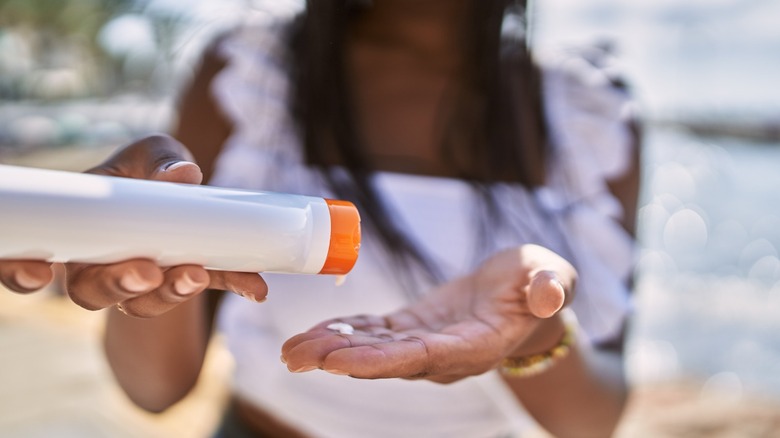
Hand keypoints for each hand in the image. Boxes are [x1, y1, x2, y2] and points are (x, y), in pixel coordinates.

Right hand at [0, 134, 267, 315]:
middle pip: (90, 292)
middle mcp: (99, 265)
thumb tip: (184, 174)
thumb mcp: (149, 154)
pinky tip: (255, 287)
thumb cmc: (147, 171)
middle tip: (144, 275)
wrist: (182, 195)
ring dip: (170, 293)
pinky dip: (231, 284)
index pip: (27, 258)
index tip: (37, 271)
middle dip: (116, 286)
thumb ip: (159, 158)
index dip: (20, 271)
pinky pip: (204, 287)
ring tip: (195, 275)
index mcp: (74, 231)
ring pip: (144, 302)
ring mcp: (143, 280)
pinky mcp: (187, 282)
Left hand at [281, 244, 576, 382]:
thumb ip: (550, 287)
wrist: (526, 295)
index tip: (339, 361)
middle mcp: (444, 355)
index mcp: (474, 346)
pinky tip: (312, 333)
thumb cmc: (540, 283)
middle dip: (339, 358)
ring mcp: (425, 344)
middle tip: (294, 356)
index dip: (379, 360)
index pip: (421, 357)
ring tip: (290, 349)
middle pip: (385, 361)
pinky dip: (344, 331)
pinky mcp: (414, 328)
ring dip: (331, 348)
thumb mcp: (553, 276)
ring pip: (372, 350)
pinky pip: (374, 333)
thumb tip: (549, 292)